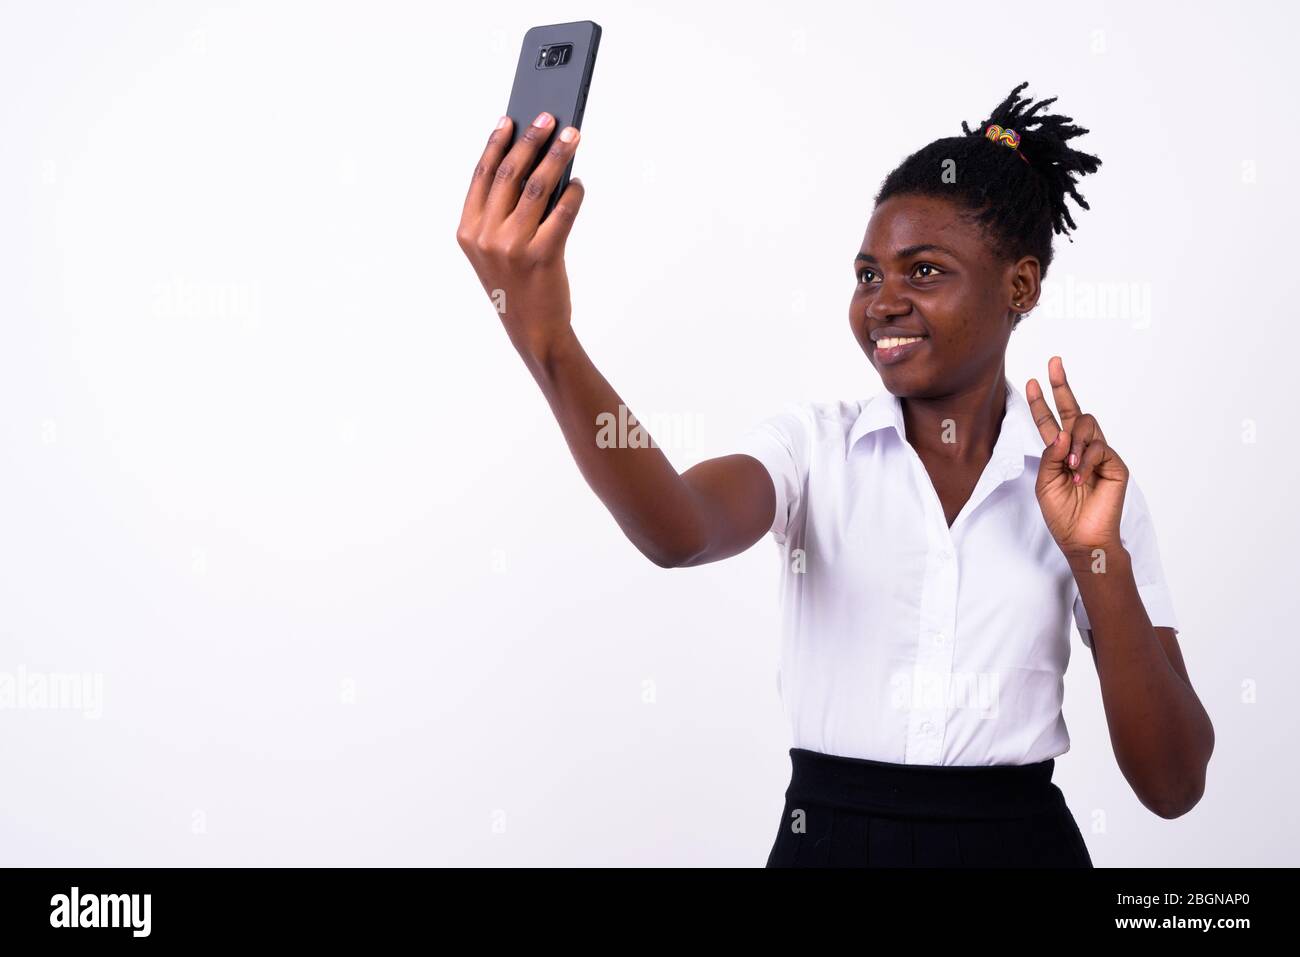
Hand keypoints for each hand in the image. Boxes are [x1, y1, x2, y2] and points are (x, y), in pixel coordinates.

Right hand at [456, 112, 585, 361]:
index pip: (482, 176)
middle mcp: (486, 237)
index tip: (510, 119)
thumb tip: (532, 163)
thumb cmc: (516, 286)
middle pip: (510, 174)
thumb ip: (502, 212)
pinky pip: (563, 212)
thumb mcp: (494, 250)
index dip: (497, 144)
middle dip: (531, 139)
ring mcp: (513, 247)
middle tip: (549, 118)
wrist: (533, 331)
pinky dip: (573, 192)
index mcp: (468, 232)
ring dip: (557, 155)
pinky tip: (578, 182)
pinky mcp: (543, 256)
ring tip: (572, 136)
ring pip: (538, 186)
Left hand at [1026, 356, 1127, 561]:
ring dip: (1074, 441)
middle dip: (1062, 385)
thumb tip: (1062, 433)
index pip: (1049, 421)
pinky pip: (1099, 447)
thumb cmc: (1062, 513)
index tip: (1031, 381)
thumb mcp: (1045, 483)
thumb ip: (1050, 456)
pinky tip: (1081, 475)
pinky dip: (1087, 459)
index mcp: (1058, 453)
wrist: (1082, 537)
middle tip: (1054, 362)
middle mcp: (1079, 448)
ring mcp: (1099, 454)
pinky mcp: (1115, 464)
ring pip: (1086, 425)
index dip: (1040, 402)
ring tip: (1070, 466)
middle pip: (1072, 410)